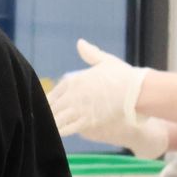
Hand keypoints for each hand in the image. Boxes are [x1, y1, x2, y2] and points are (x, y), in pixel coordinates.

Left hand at [47, 40, 169, 158]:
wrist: (135, 90)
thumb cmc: (122, 75)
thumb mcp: (105, 60)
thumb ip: (90, 54)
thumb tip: (80, 42)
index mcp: (73, 80)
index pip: (52, 95)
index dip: (47, 104)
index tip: (46, 109)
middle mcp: (72, 95)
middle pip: (51, 108)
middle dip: (46, 115)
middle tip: (41, 121)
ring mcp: (78, 109)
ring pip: (55, 119)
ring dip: (51, 123)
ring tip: (46, 129)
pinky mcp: (86, 121)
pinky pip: (66, 129)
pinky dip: (59, 132)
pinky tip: (56, 134)